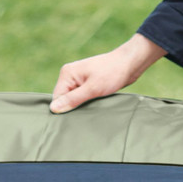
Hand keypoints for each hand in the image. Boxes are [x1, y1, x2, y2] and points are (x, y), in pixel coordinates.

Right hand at [49, 34, 166, 113]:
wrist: (129, 64)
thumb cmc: (112, 74)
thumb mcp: (92, 89)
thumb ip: (73, 99)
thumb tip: (53, 109)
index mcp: (67, 74)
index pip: (57, 97)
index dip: (64, 109)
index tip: (76, 116)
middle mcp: (70, 76)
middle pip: (64, 99)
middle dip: (73, 108)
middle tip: (86, 114)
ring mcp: (79, 79)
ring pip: (74, 99)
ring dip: (81, 106)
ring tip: (92, 108)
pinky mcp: (88, 84)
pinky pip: (82, 97)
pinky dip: (87, 103)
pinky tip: (95, 106)